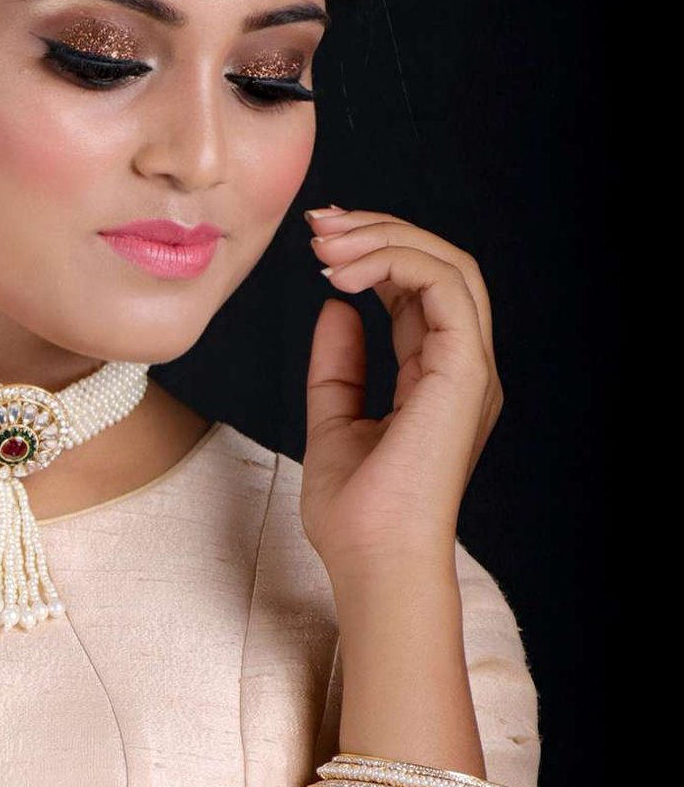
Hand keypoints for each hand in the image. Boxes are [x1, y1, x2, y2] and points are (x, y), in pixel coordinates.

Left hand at [299, 204, 502, 578]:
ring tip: (323, 243)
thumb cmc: (357, 518)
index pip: (418, 292)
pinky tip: (341, 274)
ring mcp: (470, 369)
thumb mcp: (333, 423)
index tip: (317, 242)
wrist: (373, 563)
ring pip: (448, 265)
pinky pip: (446, 286)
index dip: (373, 255)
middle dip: (378, 231)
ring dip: (383, 239)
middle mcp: (463, 369)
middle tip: (318, 223)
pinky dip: (394, 264)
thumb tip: (337, 308)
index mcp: (440, 380)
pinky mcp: (465, 372)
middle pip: (439, 266)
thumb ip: (339, 367)